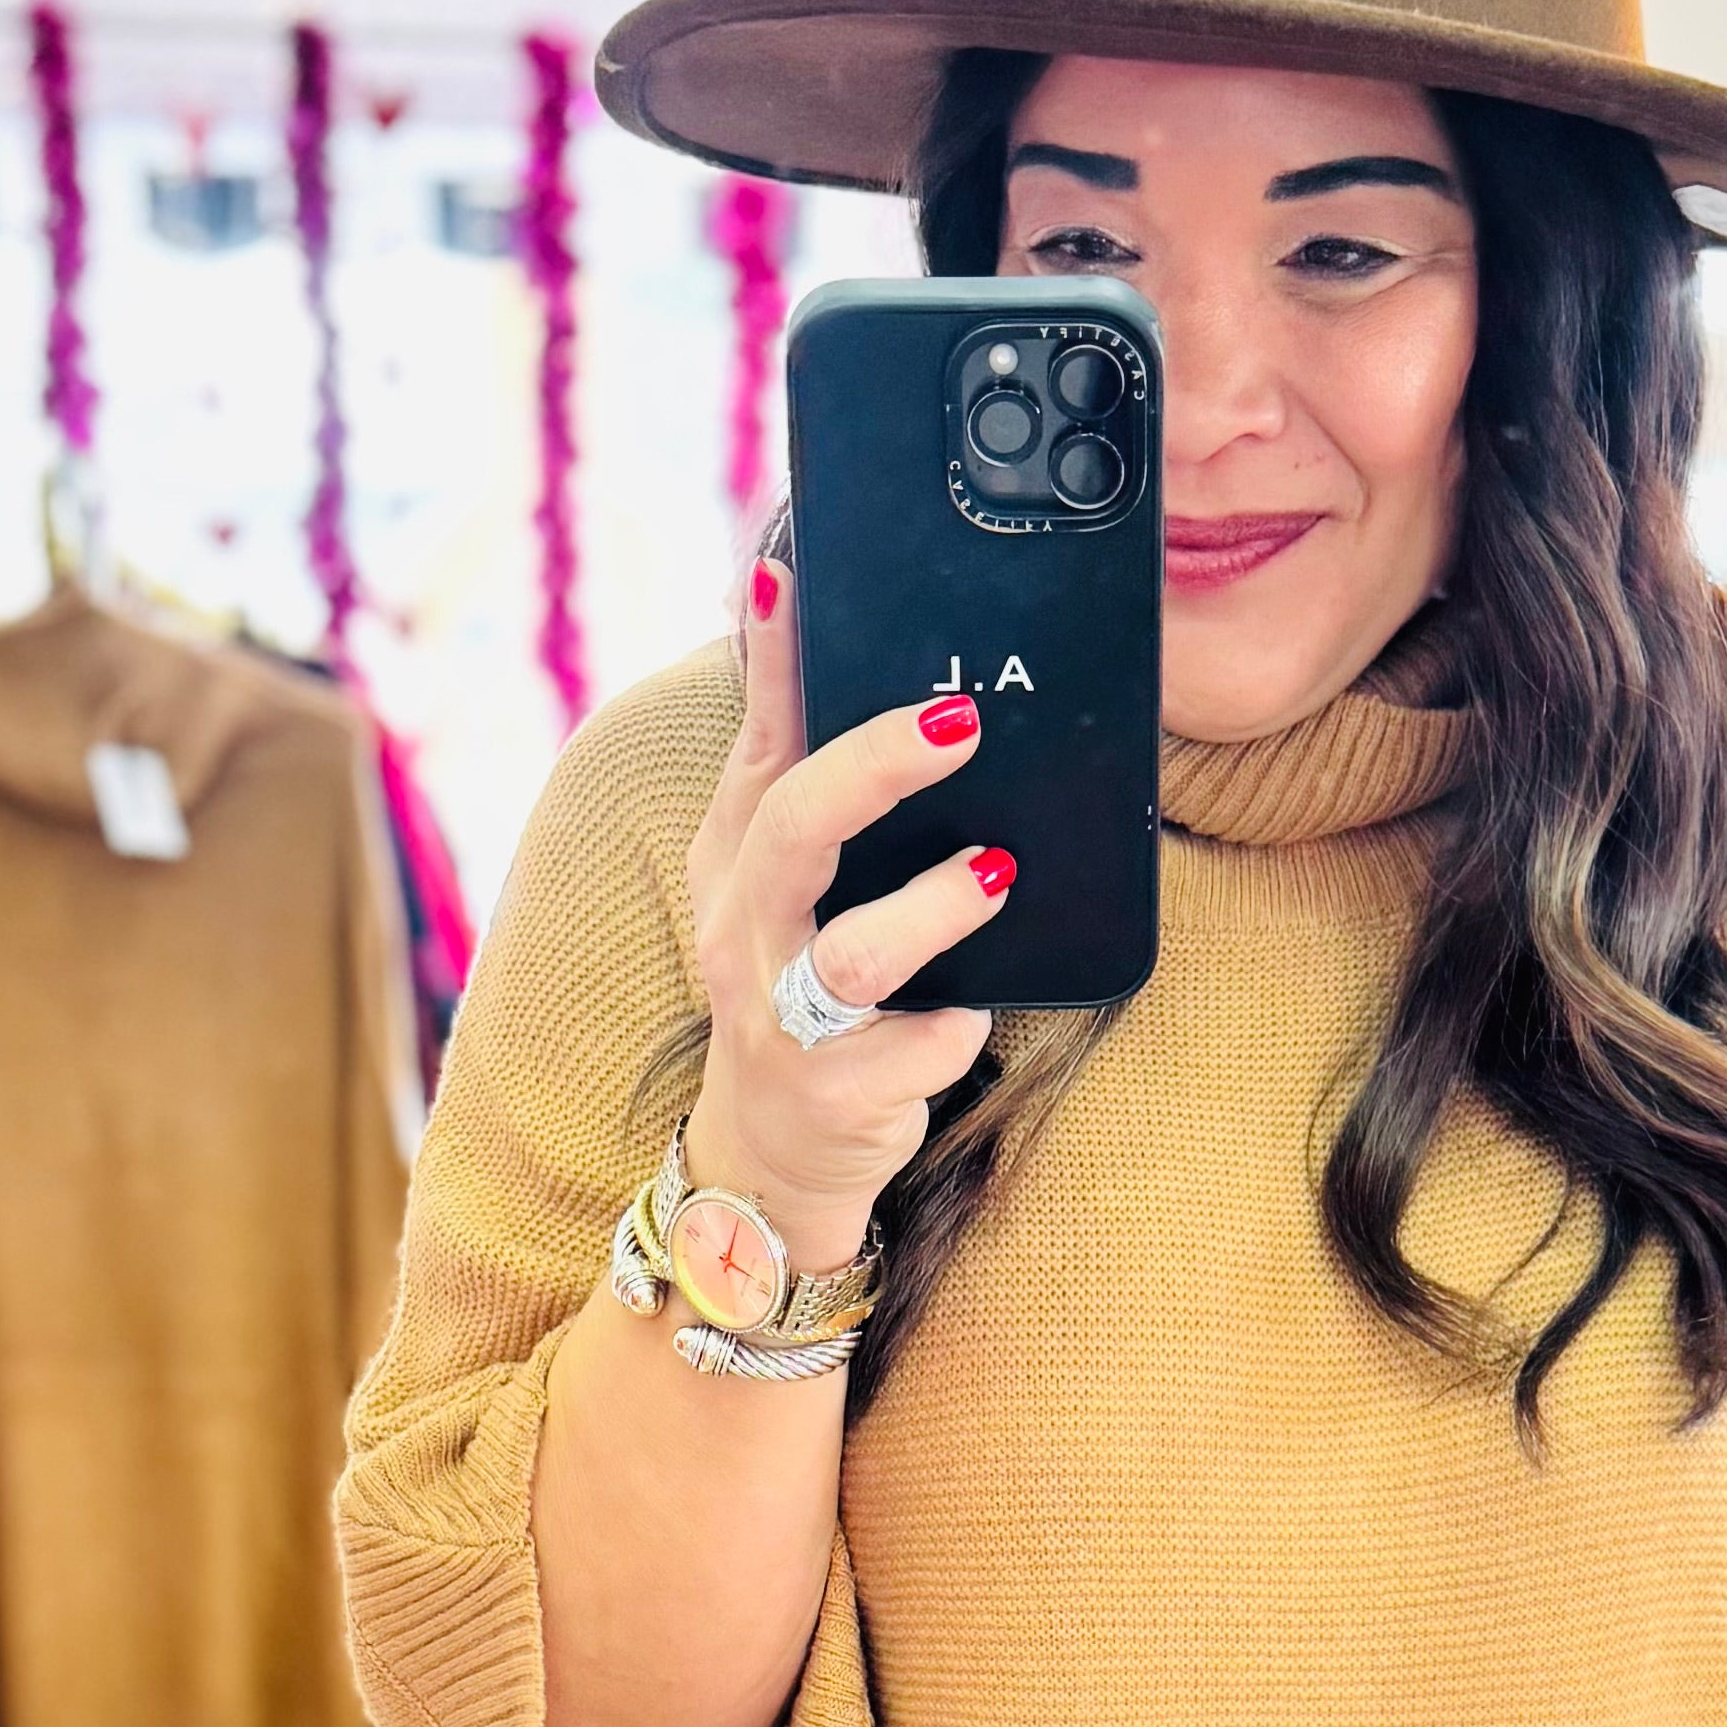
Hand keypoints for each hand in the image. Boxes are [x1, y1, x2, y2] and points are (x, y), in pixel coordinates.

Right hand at [678, 564, 1010, 1273]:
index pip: (756, 746)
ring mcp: (784, 1019)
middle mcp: (745, 933)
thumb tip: (813, 636)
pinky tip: (975, 1012)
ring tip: (993, 872)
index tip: (791, 571)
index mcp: (734, 864)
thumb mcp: (779, 886)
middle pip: (794, 831)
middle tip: (962, 720)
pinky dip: (954, 1025)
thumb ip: (801, 780)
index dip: (774, 660)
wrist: (774, 1154)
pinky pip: (912, 1048)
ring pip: (851, 953)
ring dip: (929, 909)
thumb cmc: (798, 990)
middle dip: (875, 765)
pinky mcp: (835, 1095)